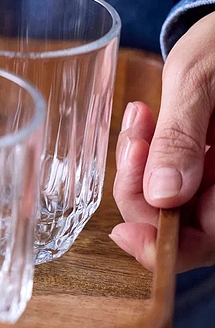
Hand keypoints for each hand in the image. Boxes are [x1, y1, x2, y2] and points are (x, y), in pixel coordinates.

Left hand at [111, 10, 214, 272]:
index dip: (164, 248)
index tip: (122, 232)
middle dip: (141, 191)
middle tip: (133, 139)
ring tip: (141, 116)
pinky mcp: (211, 162)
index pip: (206, 243)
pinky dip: (150, 153)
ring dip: (142, 166)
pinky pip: (174, 175)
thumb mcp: (200, 79)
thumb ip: (182, 138)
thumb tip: (163, 196)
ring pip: (172, 201)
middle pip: (182, 226)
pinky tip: (146, 117)